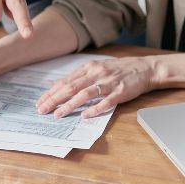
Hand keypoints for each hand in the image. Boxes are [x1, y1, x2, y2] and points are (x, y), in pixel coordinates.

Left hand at [36, 56, 156, 118]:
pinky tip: (85, 116)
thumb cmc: (118, 69)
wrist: (144, 68)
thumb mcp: (97, 68)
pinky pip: (106, 101)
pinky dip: (94, 109)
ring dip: (70, 105)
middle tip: (42, 110)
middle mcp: (96, 73)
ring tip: (58, 114)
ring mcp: (108, 82)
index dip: (51, 92)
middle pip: (71, 87)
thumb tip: (60, 86)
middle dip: (54, 99)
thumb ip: (80, 76)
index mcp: (89, 67)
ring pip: (85, 94)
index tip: (40, 102)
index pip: (66, 81)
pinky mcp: (120, 91)